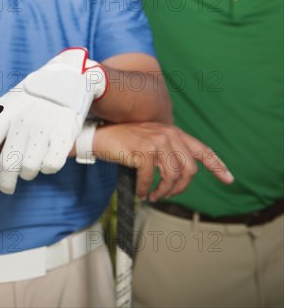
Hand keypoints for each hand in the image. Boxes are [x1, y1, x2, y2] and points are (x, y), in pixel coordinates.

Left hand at [0, 48, 106, 193]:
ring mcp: (45, 127)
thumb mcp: (8, 102)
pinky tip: (47, 156)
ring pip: (30, 169)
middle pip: (9, 164)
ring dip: (28, 173)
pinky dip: (47, 168)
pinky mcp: (64, 134)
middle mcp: (23, 120)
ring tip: (30, 161)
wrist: (67, 81)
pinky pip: (51, 166)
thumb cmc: (30, 99)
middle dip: (5, 182)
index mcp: (5, 112)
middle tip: (6, 187)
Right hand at [91, 122, 233, 200]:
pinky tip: (141, 193)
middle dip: (180, 188)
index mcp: (173, 133)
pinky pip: (150, 178)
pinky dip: (146, 189)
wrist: (100, 136)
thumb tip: (181, 174)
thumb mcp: (150, 142)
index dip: (218, 166)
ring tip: (154, 196)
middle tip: (166, 195)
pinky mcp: (143, 150)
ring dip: (163, 192)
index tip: (229, 180)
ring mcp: (156, 141)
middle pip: (189, 170)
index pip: (202, 150)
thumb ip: (167, 151)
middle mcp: (168, 135)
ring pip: (172, 176)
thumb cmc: (124, 141)